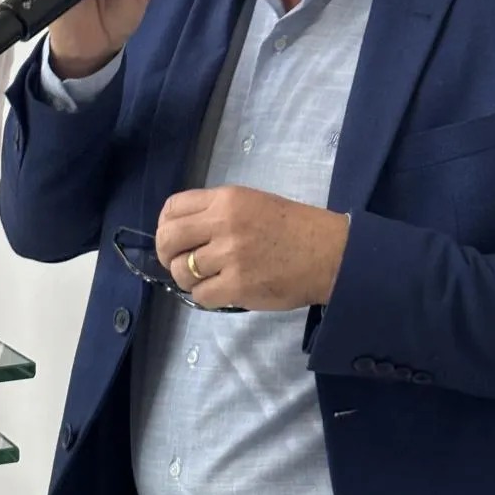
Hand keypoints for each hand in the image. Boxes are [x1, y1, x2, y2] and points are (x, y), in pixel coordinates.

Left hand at [155, 186, 349, 310]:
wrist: (328, 253)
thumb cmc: (293, 226)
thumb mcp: (252, 202)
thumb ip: (217, 212)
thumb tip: (183, 232)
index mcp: (226, 199)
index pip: (173, 208)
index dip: (166, 225)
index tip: (175, 237)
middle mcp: (223, 224)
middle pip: (168, 239)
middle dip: (166, 254)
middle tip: (178, 262)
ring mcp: (229, 256)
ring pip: (181, 271)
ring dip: (188, 278)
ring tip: (207, 278)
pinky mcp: (237, 286)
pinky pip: (200, 295)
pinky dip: (206, 296)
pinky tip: (221, 290)